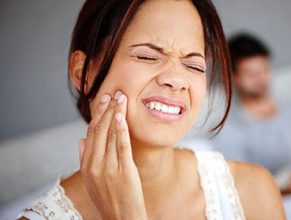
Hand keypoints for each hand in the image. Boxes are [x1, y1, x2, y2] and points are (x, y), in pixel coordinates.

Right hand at [79, 91, 146, 219]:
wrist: (121, 219)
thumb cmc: (108, 199)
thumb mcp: (91, 180)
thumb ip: (84, 158)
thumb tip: (80, 139)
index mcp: (86, 165)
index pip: (90, 133)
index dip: (97, 115)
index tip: (103, 100)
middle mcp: (94, 164)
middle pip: (99, 130)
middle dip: (106, 109)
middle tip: (114, 93)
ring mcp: (108, 168)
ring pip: (109, 134)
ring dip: (115, 113)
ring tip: (121, 98)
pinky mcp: (123, 170)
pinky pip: (121, 145)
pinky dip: (121, 129)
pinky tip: (122, 115)